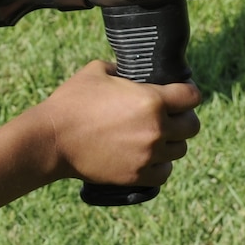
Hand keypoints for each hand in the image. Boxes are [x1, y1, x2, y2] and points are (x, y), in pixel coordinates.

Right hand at [29, 61, 202, 187]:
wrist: (52, 139)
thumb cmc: (71, 102)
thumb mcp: (96, 71)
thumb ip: (120, 69)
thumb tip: (128, 71)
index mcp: (152, 99)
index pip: (192, 97)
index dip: (188, 93)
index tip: (182, 94)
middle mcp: (156, 128)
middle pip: (192, 126)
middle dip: (183, 119)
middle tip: (170, 118)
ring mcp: (148, 154)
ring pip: (180, 150)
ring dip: (172, 143)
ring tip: (157, 138)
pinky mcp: (137, 175)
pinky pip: (164, 172)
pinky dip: (160, 165)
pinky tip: (150, 158)